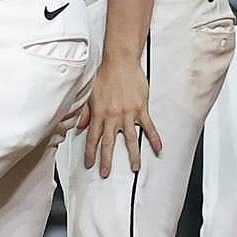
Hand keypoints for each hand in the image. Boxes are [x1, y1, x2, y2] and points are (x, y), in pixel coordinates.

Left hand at [77, 55, 161, 174]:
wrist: (120, 62)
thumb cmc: (104, 76)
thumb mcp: (90, 94)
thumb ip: (85, 112)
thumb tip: (79, 127)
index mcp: (98, 114)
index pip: (92, 138)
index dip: (90, 153)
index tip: (89, 164)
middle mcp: (112, 116)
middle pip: (109, 143)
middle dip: (106, 160)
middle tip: (105, 173)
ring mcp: (127, 114)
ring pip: (130, 139)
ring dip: (133, 155)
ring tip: (135, 168)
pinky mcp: (141, 109)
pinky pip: (148, 127)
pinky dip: (154, 138)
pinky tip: (158, 148)